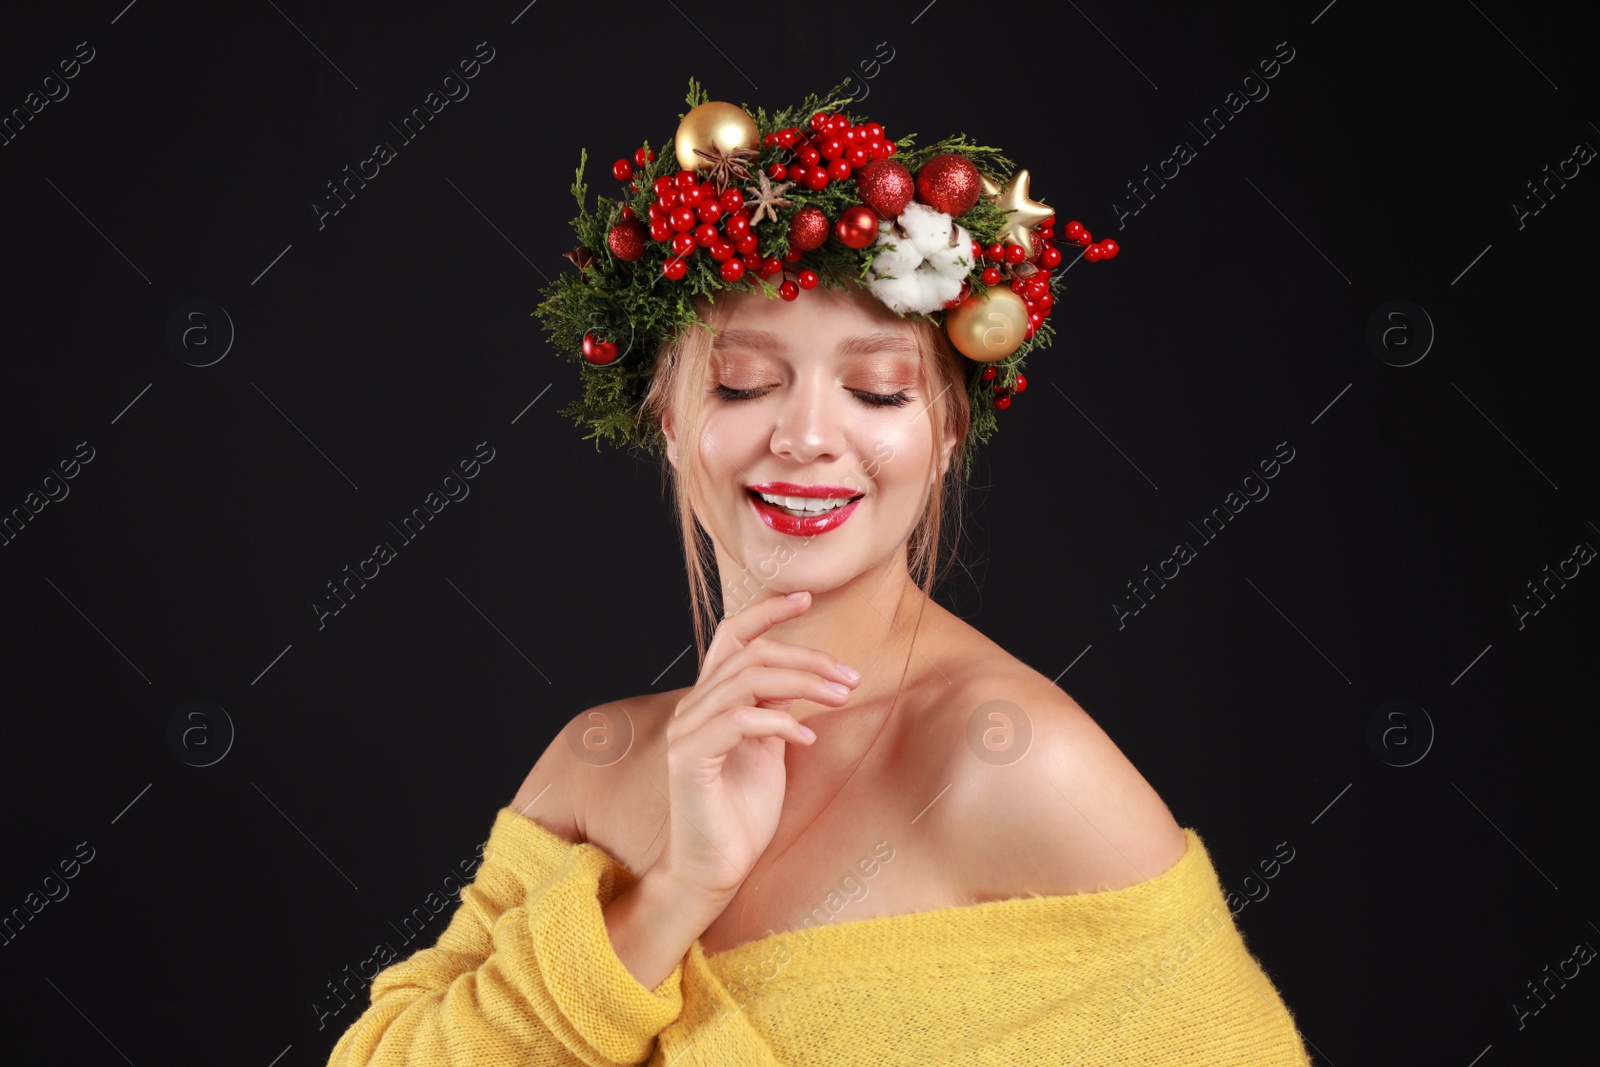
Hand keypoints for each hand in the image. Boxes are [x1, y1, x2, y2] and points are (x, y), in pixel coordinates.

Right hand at [652, 590, 860, 904]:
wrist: (714, 868)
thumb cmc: (742, 813)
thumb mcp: (767, 751)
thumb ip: (774, 712)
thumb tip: (801, 682)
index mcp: (711, 701)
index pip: (733, 637)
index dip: (767, 612)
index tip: (806, 596)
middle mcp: (694, 708)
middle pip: (752, 655)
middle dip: (807, 658)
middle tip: (850, 676)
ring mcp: (688, 731)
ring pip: (748, 680)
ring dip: (804, 684)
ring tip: (841, 699)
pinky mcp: (690, 759)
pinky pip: (740, 721)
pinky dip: (780, 722)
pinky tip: (807, 739)